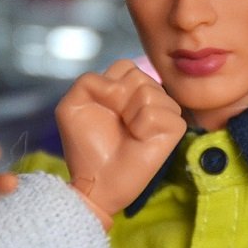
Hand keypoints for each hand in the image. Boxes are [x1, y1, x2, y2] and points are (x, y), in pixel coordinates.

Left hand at [56, 59, 185, 222]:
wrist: (96, 181)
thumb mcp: (71, 106)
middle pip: (138, 75)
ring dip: (131, 115)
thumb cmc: (86, 146)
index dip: (109, 86)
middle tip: (117, 124)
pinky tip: (140, 139)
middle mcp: (150, 95)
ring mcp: (165, 111)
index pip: (126, 66)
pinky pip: (158, 113)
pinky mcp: (175, 128)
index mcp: (128, 87)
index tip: (101, 108)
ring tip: (129, 133)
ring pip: (150, 92)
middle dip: (119, 100)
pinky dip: (143, 126)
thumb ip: (87, 80)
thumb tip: (118, 84)